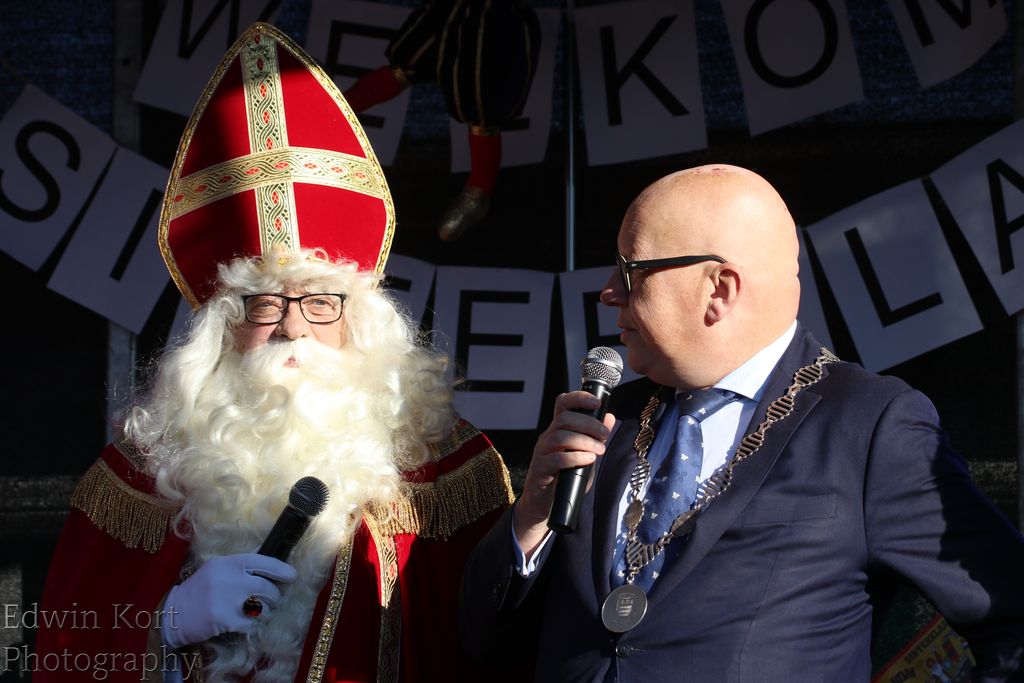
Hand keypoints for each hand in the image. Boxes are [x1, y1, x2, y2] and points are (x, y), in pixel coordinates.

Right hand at [161, 553, 296, 648]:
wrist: (175, 611)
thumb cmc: (201, 588)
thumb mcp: (219, 567)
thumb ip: (243, 561)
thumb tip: (266, 550)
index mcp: (229, 562)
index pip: (263, 562)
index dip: (281, 569)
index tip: (292, 575)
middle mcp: (229, 578)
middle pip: (267, 587)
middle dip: (274, 596)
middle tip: (273, 599)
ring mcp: (227, 600)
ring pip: (263, 607)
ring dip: (265, 611)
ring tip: (258, 611)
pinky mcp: (224, 620)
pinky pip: (252, 624)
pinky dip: (253, 625)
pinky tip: (246, 622)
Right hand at [513, 391, 614, 553]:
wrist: (543, 506)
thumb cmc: (565, 479)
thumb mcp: (585, 455)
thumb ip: (595, 438)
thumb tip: (609, 417)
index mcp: (558, 430)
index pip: (563, 404)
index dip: (578, 398)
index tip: (597, 402)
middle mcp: (548, 438)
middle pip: (564, 418)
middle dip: (588, 423)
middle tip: (604, 434)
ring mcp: (542, 453)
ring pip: (560, 436)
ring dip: (584, 441)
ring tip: (599, 450)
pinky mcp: (540, 470)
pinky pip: (556, 458)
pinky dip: (575, 457)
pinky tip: (588, 460)